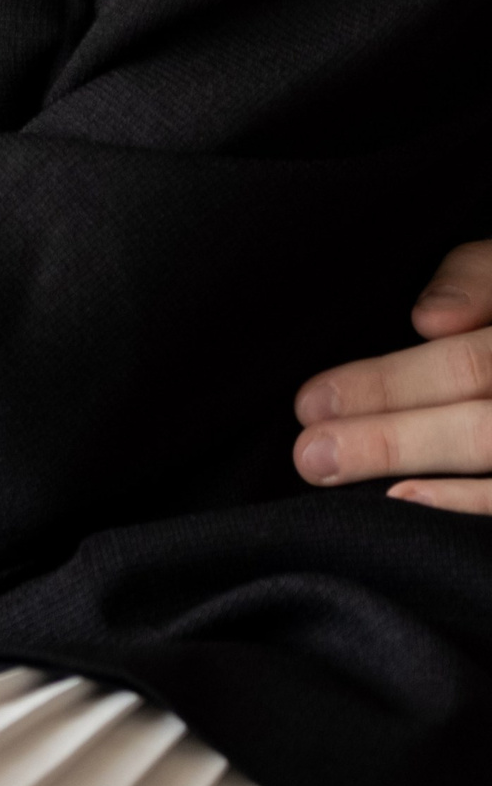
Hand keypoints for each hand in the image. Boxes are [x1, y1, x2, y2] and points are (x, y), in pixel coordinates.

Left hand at [294, 241, 491, 512]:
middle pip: (483, 426)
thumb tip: (431, 320)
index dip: (391, 385)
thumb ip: (476, 280)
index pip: (470, 364)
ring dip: (420, 485)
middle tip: (310, 453)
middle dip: (391, 440)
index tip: (313, 400)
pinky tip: (406, 504)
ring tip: (341, 477)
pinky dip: (463, 505)